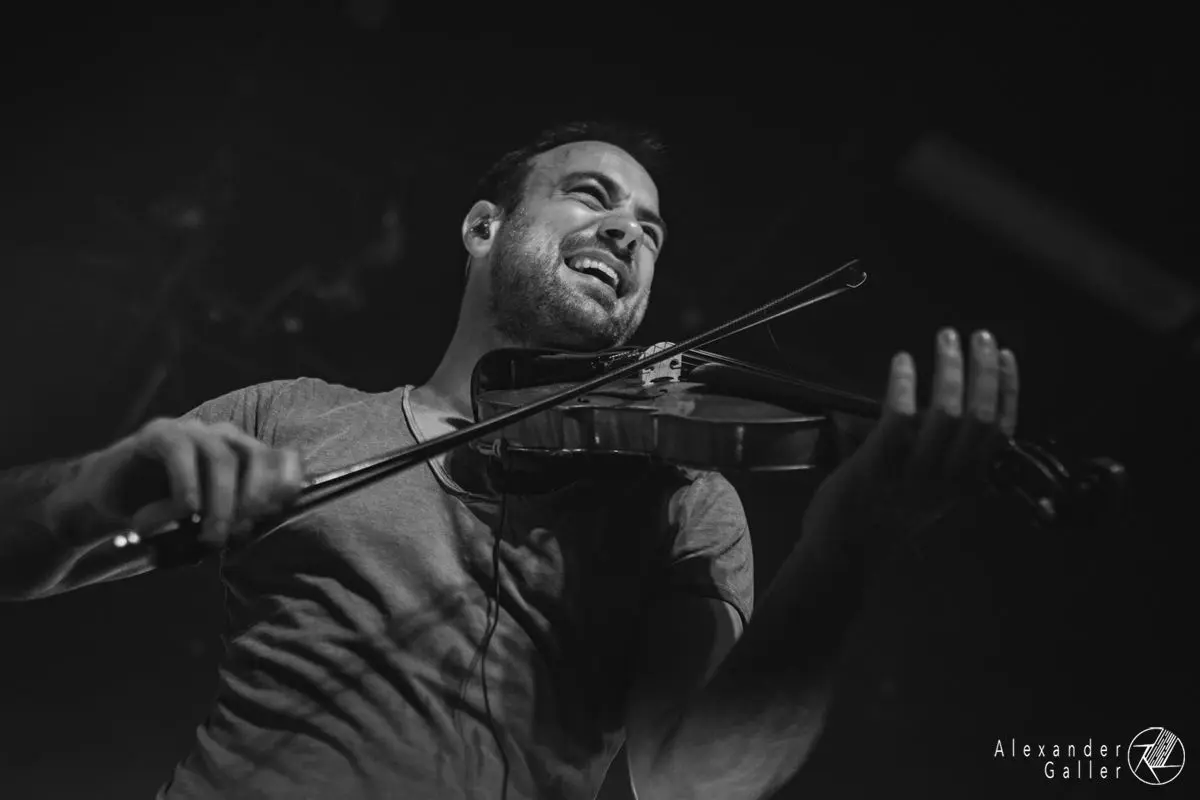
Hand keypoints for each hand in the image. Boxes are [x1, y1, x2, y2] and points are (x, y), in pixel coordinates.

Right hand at [51, 418, 303, 548]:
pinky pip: (181, 453)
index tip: (271, 519)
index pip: (284, 460)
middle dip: (253, 500)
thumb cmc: (168, 517)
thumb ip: (237, 521)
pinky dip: (188, 487)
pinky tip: (184, 512)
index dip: (285, 488)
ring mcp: (193, 431)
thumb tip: (256, 529)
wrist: (111, 503)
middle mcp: (225, 437)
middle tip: (237, 535)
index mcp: (246, 455)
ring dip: (221, 502)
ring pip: (222, 458)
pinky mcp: (159, 433)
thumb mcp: (210, 523)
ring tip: (209, 536)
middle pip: (257, 458)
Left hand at [801, 328, 1018, 560]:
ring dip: (948, 367)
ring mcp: (916, 472)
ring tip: (945, 337)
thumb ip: (948, 455)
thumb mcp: (933, 491)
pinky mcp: (881, 463)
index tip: (1004, 355)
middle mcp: (949, 478)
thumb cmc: (885, 514)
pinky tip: (902, 361)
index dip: (1008, 389)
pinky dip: (904, 383)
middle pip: (981, 415)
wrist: (844, 551)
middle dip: (983, 369)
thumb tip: (954, 404)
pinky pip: (901, 415)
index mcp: (968, 482)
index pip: (1001, 430)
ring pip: (947, 411)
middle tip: (976, 335)